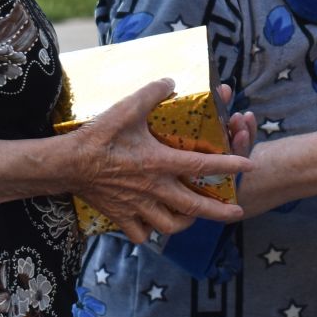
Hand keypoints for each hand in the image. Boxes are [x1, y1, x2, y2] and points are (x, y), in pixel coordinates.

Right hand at [71, 78, 251, 245]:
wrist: (67, 164)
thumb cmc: (98, 136)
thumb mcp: (127, 108)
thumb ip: (152, 93)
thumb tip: (171, 82)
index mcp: (160, 162)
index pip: (203, 165)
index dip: (230, 164)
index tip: (249, 166)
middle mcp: (154, 188)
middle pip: (195, 206)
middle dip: (220, 212)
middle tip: (238, 212)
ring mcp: (138, 206)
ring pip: (171, 225)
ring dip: (186, 222)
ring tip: (194, 216)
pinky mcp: (121, 217)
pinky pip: (142, 234)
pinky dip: (150, 232)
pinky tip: (153, 224)